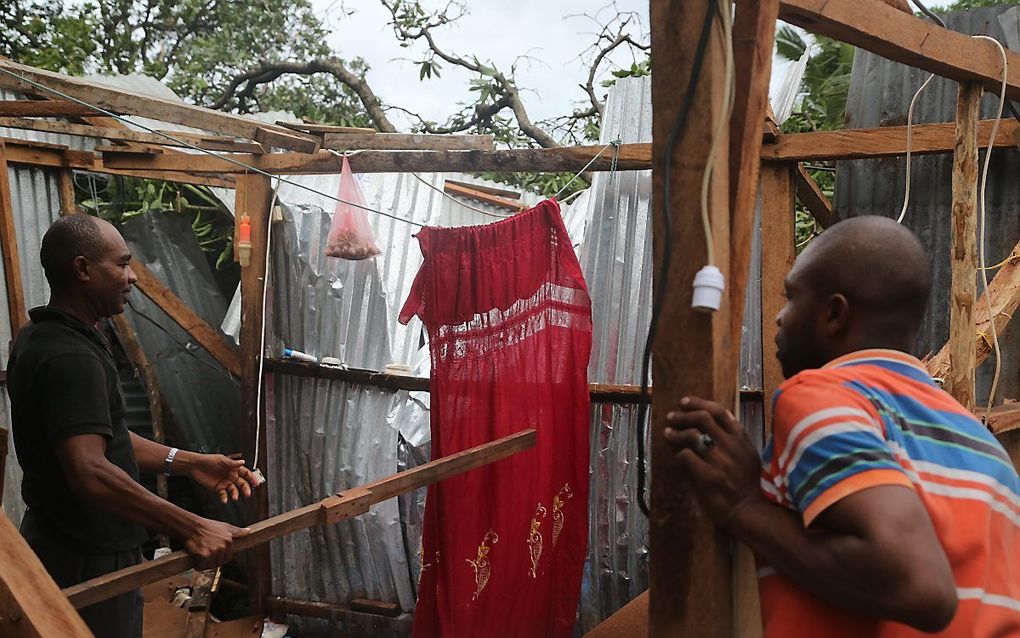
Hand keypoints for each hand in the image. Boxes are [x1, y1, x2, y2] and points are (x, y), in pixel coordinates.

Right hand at [183, 518, 249, 568]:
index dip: (220, 557)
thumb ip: (237, 531)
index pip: (228, 558)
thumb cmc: (207, 526)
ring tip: (200, 553)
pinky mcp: (203, 556)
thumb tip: (249, 531)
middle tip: (205, 552)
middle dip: (211, 560)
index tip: (213, 552)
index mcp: (229, 542)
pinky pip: (201, 567)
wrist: (191, 526)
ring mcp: (213, 552)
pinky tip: (195, 557)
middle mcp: (222, 547)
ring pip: (210, 566)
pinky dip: (197, 565)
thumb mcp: (224, 526)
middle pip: (218, 563)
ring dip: (204, 563)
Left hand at [188, 454, 258, 503]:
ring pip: (233, 490)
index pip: (245, 473)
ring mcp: (224, 482)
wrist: (195, 466)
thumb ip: (232, 463)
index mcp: (233, 468)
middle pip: (241, 483)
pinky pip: (223, 494)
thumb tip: (242, 462)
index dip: (251, 478)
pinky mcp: (217, 488)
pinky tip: (224, 499)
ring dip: (235, 494)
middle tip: (248, 493)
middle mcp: (230, 476)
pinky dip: (224, 498)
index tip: (256, 483)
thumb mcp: (222, 460)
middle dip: (245, 488)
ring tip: (235, 498)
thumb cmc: (208, 460)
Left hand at [664, 396, 762, 531]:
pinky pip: (687, 457)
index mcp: (741, 438)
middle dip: (683, 415)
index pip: (719, 411)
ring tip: (667, 433)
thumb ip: (737, 434)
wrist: (749, 509)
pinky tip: (678, 458)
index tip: (684, 402)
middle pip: (702, 418)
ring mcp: (720, 461)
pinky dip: (680, 455)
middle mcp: (731, 446)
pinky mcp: (709, 476)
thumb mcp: (749, 453)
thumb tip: (723, 414)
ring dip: (676, 433)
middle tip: (671, 417)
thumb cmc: (748, 482)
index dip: (699, 403)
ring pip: (693, 435)